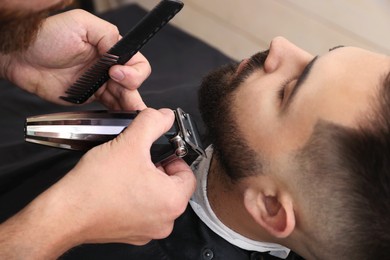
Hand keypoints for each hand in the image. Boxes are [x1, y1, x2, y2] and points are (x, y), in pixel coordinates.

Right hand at [0, 108, 195, 258]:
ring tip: (126, 172)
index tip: (158, 152)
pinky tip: (117, 188)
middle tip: (138, 160)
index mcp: (172, 201)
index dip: (173, 157)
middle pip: (172, 187)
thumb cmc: (96, 186)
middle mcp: (165, 221)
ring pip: (156, 199)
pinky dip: (134, 199)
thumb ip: (153, 123)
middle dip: (158, 169)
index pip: (187, 173)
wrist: (65, 214)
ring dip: (145, 183)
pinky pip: (141, 212)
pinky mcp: (131, 235)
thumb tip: (165, 116)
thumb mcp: (130, 142)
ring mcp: (147, 231)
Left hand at [2, 9, 149, 109]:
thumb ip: (107, 35)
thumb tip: (121, 52)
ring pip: (124, 96)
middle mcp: (108, 66)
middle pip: (133, 82)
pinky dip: (117, 112)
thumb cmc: (47, 36)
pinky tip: (120, 116)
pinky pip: (108, 106)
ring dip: (128, 104)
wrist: (22, 57)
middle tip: (124, 95)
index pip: (136, 62)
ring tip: (129, 112)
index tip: (116, 72)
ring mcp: (99, 83)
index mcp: (110, 48)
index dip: (132, 71)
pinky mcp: (89, 96)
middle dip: (132, 90)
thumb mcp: (81, 23)